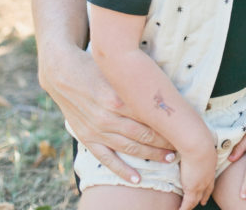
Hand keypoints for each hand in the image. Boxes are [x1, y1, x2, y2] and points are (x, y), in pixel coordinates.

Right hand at [40, 46, 172, 183]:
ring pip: (130, 148)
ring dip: (151, 155)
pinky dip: (122, 170)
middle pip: (144, 134)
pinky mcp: (87, 138)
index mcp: (118, 96)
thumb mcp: (117, 69)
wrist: (62, 73)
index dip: (168, 124)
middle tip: (183, 146)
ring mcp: (97, 130)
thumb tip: (164, 88)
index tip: (183, 127)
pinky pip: (107, 159)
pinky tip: (137, 179)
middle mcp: (108, 116)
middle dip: (165, 142)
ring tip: (169, 159)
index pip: (150, 115)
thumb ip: (137, 81)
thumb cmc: (96, 66)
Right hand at [178, 125, 217, 209]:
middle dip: (204, 196)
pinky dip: (183, 209)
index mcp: (212, 164)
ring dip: (194, 203)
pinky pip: (187, 204)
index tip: (207, 188)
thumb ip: (198, 141)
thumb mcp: (201, 139)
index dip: (209, 184)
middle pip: (207, 190)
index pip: (211, 177)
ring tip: (189, 208)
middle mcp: (208, 176)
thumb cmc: (198, 137)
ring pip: (197, 198)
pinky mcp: (192, 189)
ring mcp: (200, 184)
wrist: (198, 144)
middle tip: (204, 202)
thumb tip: (193, 135)